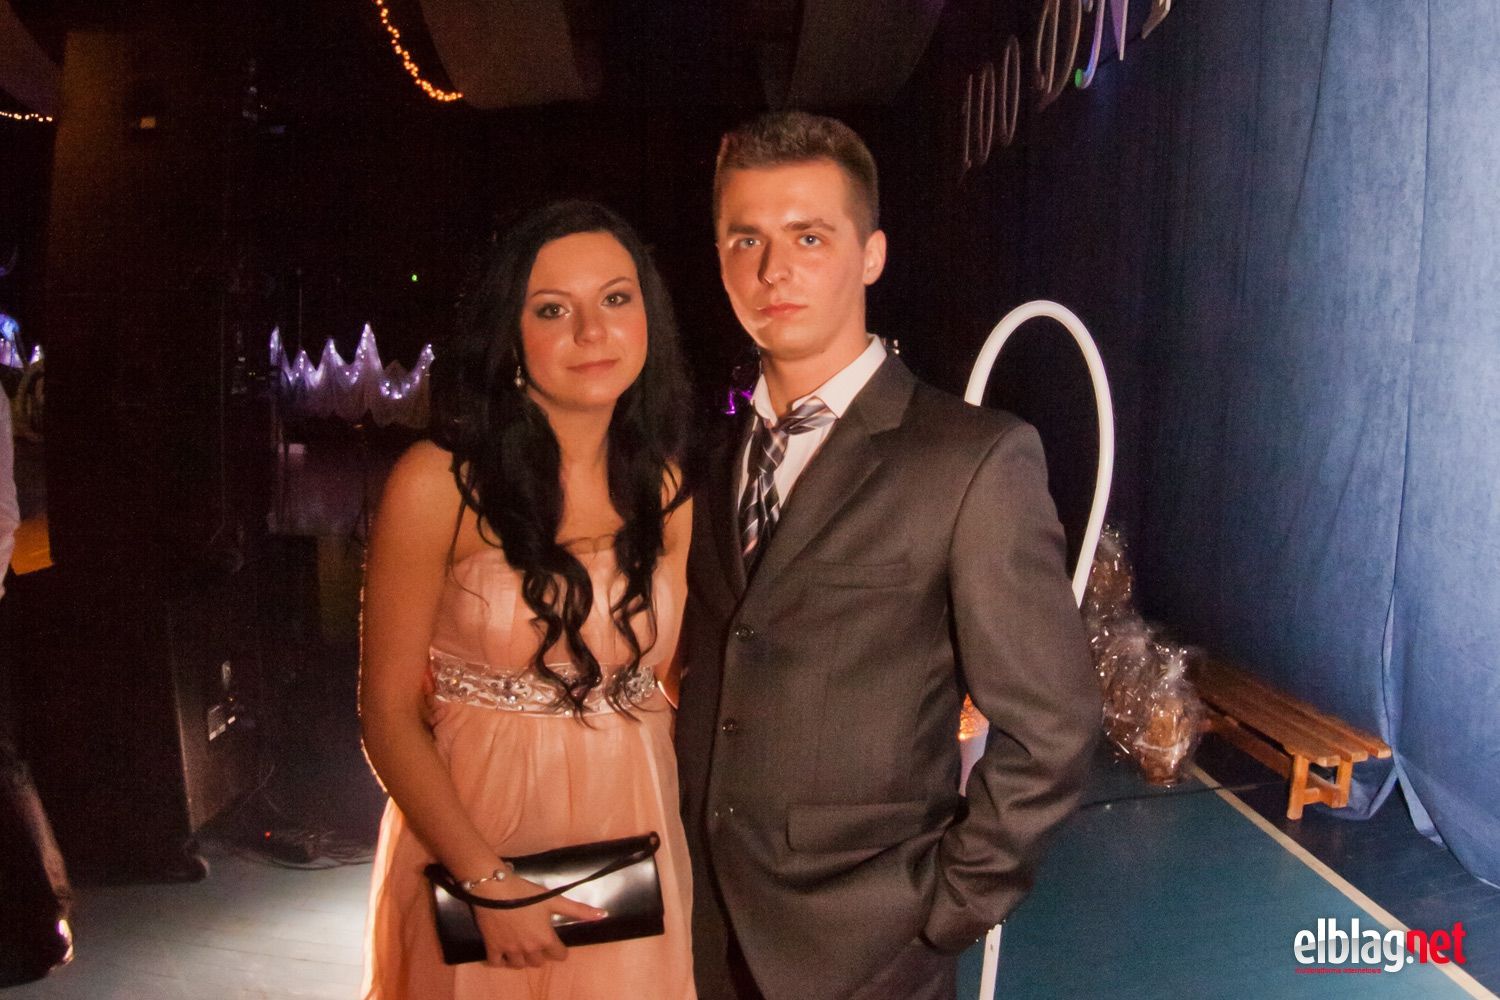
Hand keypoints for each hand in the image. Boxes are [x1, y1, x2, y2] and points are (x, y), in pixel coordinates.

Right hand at [469, 875, 607, 968]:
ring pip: (519, 965)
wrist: (494, 889)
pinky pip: (497, 963)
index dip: (560, 950)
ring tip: (523, 949)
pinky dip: (501, 961)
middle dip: (541, 954)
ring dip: (523, 960)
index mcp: (545, 939)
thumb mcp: (554, 900)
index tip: (557, 944)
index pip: (559, 956)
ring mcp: (510, 950)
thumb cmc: (526, 893)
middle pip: (539, 962)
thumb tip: (604, 915)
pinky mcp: (492, 947)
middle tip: (539, 943)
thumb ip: (578, 910)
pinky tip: (504, 954)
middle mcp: (529, 949)